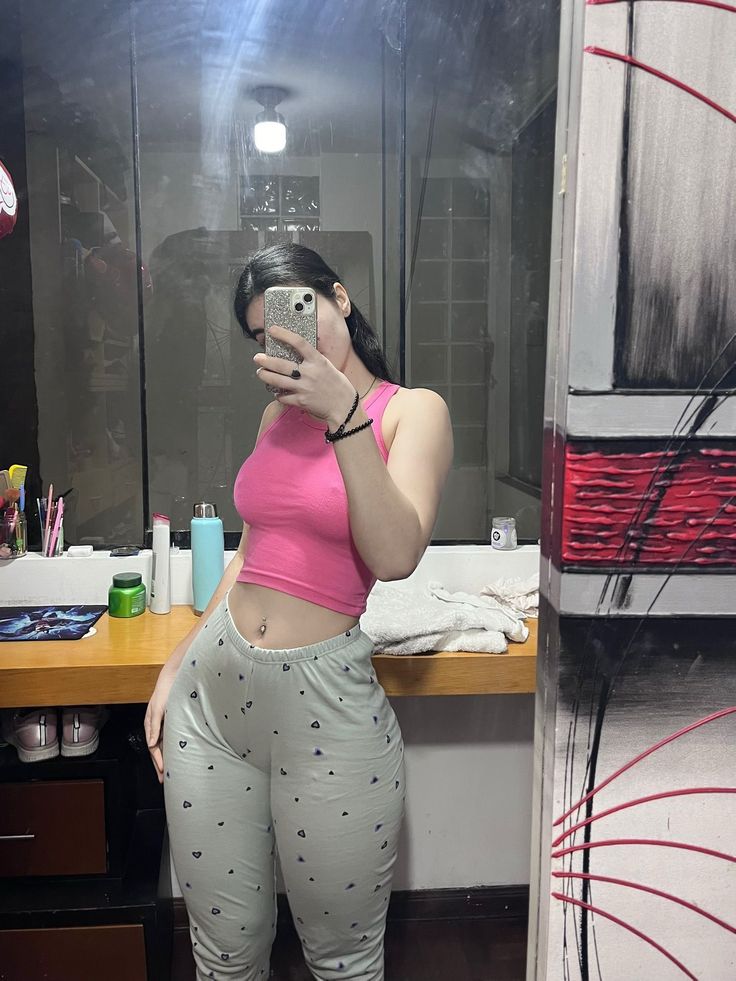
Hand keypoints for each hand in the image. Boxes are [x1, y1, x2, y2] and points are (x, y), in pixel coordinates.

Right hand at [144, 658, 178, 782]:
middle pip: (157, 749)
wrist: (177, 675)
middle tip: (164, 779)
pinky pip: (171, 737)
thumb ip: (155, 725)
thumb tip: (151, 744)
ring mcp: (165, 723)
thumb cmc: (166, 689)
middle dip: (160, 764)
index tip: (162, 772)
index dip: (157, 761)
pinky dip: (173, 747)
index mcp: (151, 724)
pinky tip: (178, 754)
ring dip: (167, 757)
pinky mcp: (173, 720)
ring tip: (171, 771)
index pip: (153, 748)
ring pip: (164, 745)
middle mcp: (157, 726)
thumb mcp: (159, 707)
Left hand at [253, 325, 355, 428]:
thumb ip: (313, 360)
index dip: (284, 334)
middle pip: (281, 364)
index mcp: (318, 361)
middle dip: (265, 361)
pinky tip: (277, 392)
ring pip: (277, 381)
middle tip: (258, 358)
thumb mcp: (328, 366)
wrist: (345, 407)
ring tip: (261, 373)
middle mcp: (310, 373)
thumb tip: (298, 352)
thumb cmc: (338, 386)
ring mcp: (304, 388)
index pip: (299, 342)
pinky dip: (278, 394)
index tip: (273, 330)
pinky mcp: (301, 401)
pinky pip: (283, 397)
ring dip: (265, 376)